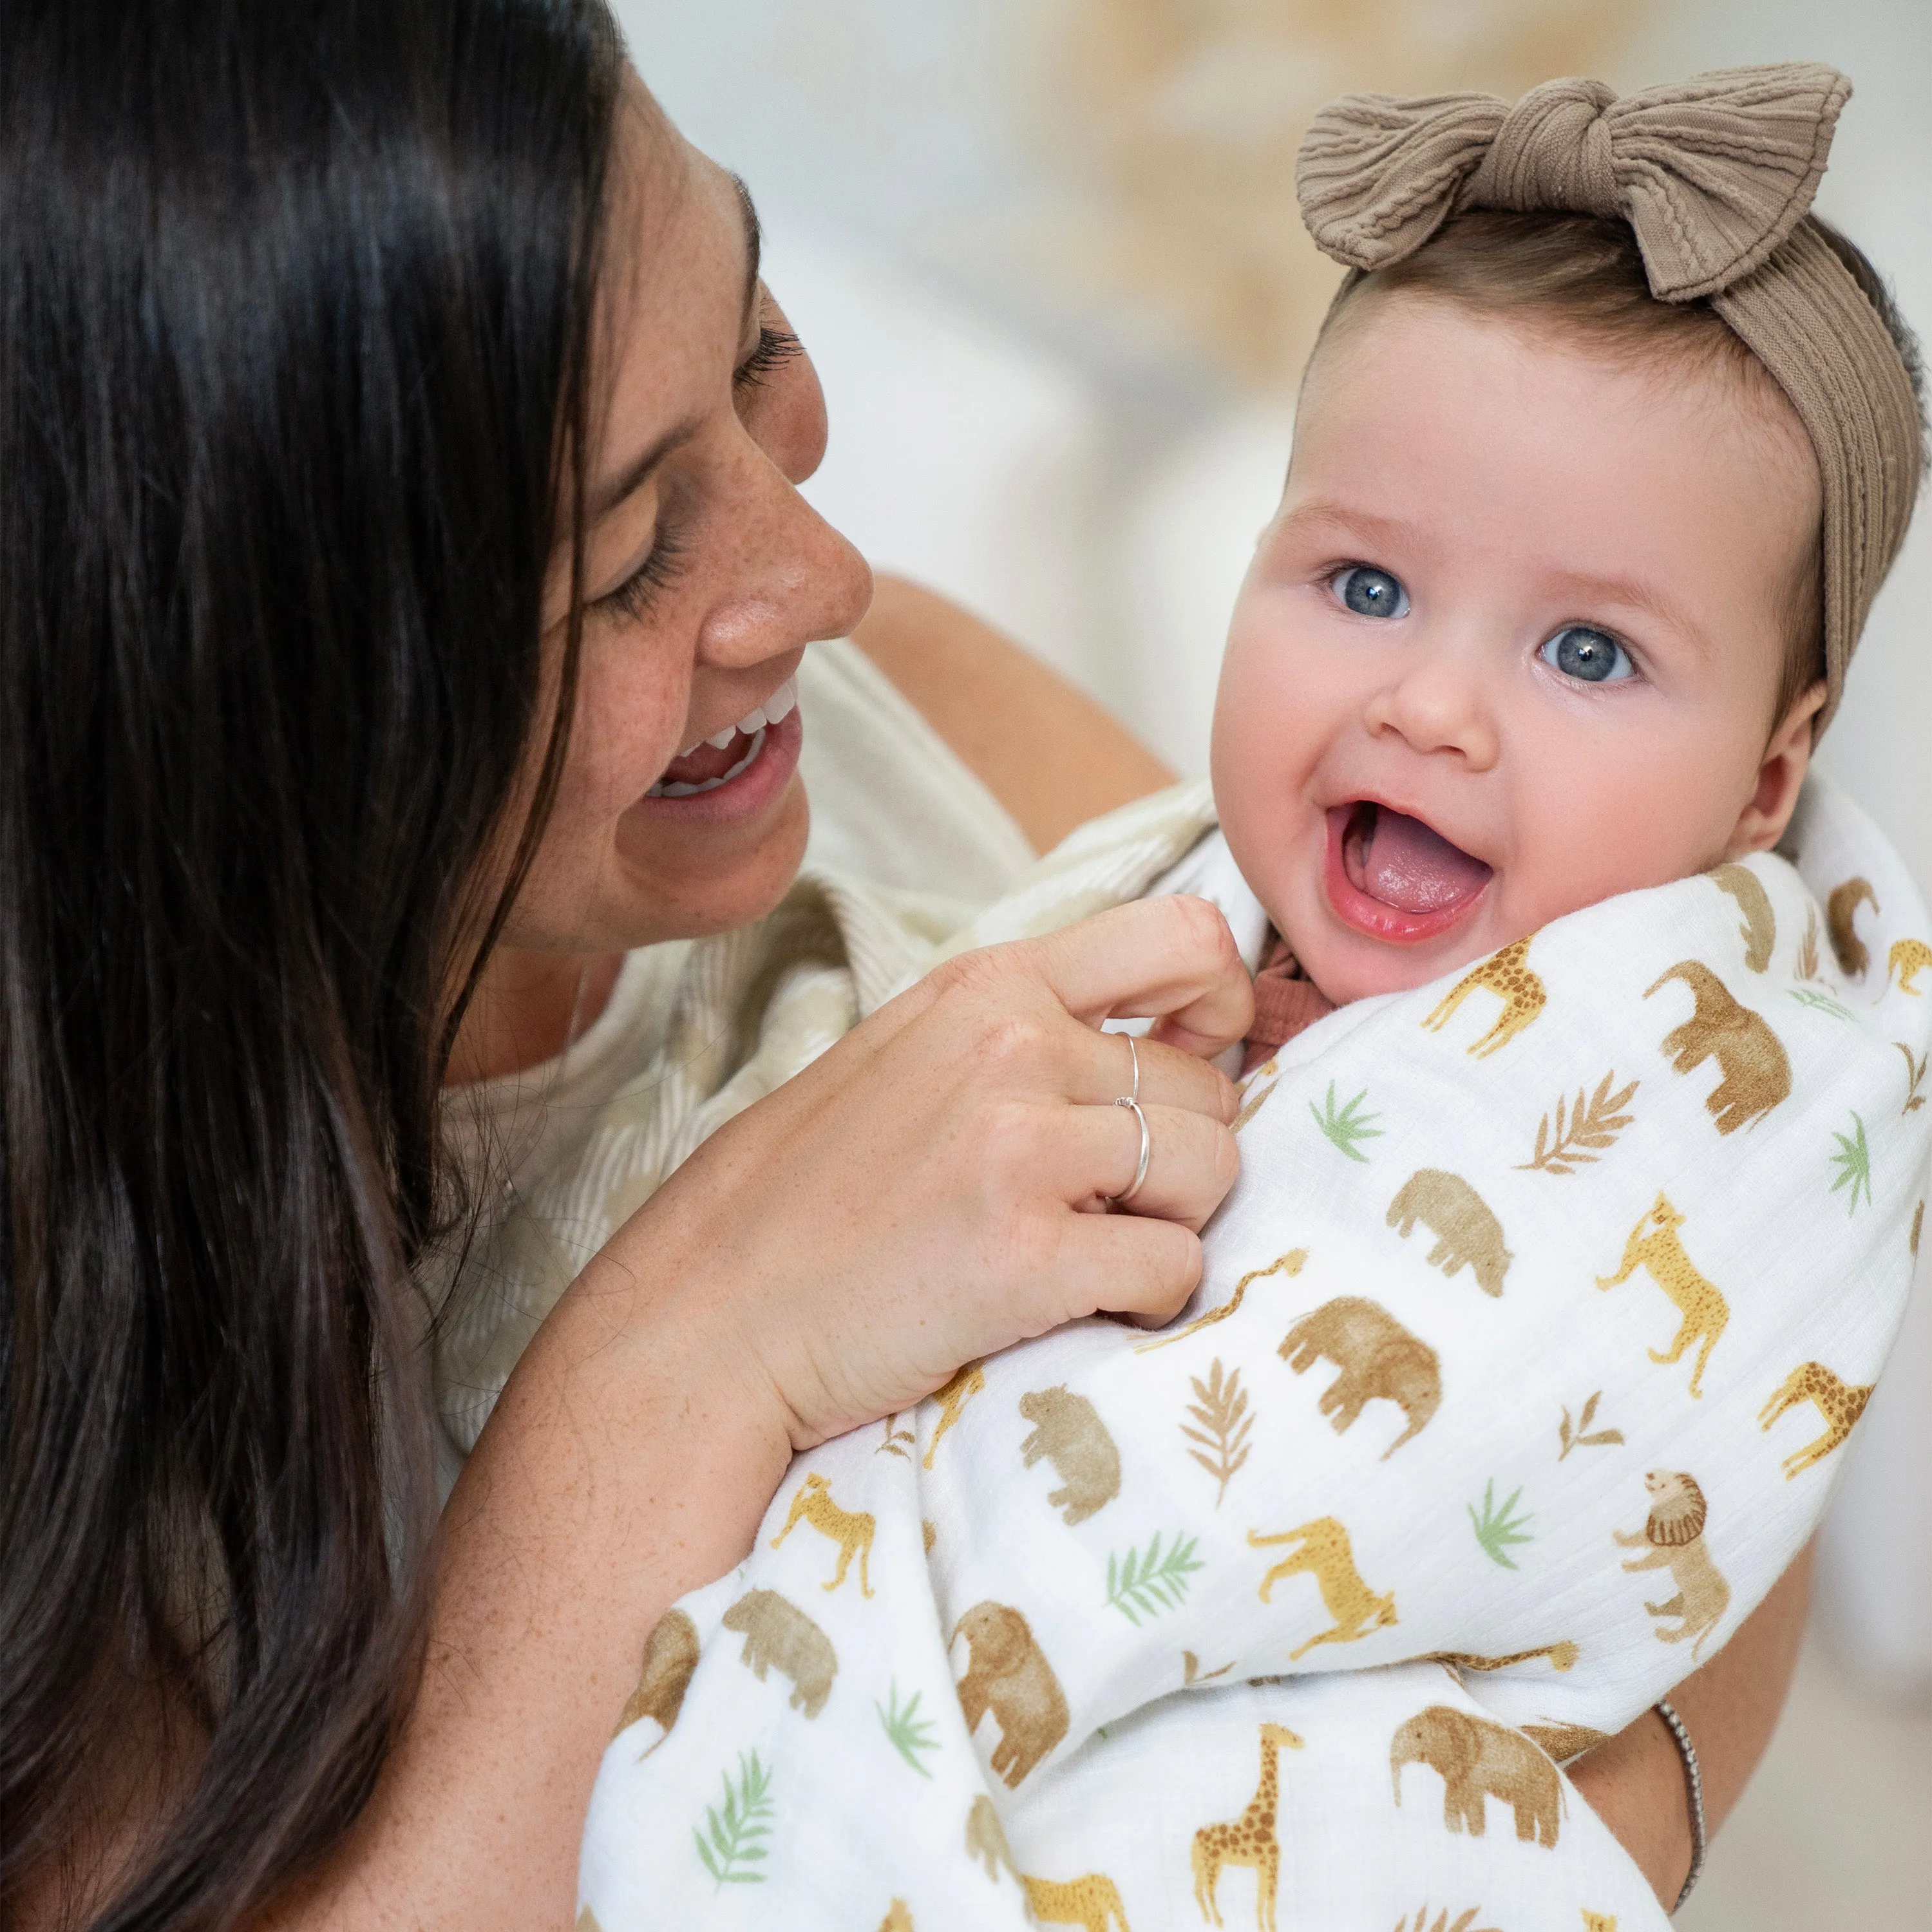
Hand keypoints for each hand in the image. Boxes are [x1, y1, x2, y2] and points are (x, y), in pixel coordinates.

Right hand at [598, 893, 1252, 1450]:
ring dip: (1172, 1223)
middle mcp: (1013, 1044)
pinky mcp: (1027, 1255)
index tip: (1199, 1061)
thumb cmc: (809, 1194)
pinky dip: (1147, 1297)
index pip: (1187, 938)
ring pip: (1212, 1170)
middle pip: (1210, 1087)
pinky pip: (1176, 1267)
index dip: (1227, 1005)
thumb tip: (1176, 1034)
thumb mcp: (911, 1055)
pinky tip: (1076, 1305)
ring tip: (1087, 1251)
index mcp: (987, 985)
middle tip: (1106, 1203)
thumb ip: (1028, 1026)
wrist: (709, 1315)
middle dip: (1184, 1153)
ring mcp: (1021, 1145)